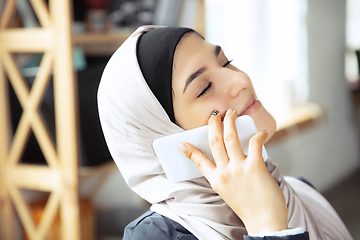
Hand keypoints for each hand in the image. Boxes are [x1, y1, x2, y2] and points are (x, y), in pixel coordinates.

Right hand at [179, 109, 287, 234]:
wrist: (265, 222)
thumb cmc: (249, 208)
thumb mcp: (229, 192)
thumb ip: (226, 174)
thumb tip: (232, 155)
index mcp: (217, 180)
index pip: (200, 161)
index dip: (190, 151)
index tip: (182, 143)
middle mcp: (225, 172)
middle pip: (215, 142)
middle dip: (213, 125)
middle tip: (214, 115)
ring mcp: (239, 168)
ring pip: (230, 137)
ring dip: (230, 122)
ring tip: (231, 114)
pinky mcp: (255, 166)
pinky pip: (254, 143)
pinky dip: (258, 135)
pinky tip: (262, 133)